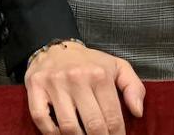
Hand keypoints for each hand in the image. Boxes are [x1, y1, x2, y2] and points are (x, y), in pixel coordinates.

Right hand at [23, 42, 144, 134]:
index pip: (112, 118)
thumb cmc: (89, 63)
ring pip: (68, 126)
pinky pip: (41, 119)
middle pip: (92, 125)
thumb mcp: (117, 67)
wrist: (56, 47)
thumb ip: (133, 87)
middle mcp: (77, 78)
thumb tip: (137, 112)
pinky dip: (51, 133)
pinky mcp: (35, 87)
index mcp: (99, 75)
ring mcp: (54, 83)